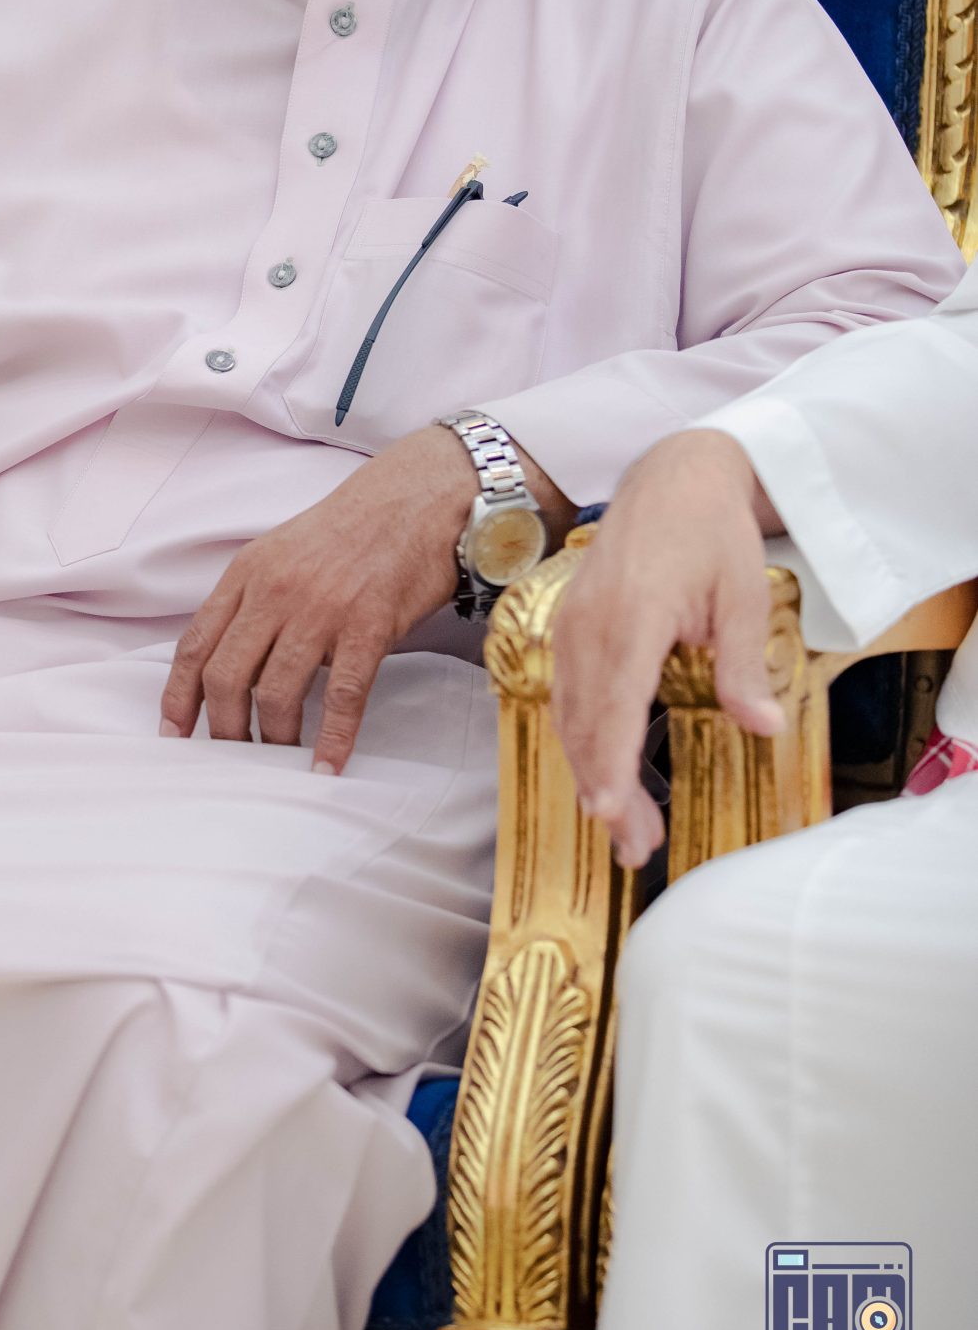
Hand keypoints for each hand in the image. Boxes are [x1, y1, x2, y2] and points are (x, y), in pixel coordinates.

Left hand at [160, 424, 569, 774]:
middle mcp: (275, 591)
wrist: (415, 499)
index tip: (173, 734)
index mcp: (247, 572)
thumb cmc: (351, 530)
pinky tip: (327, 766)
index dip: (179, 696)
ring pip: (276, 692)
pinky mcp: (367, 626)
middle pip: (226, 676)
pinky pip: (342, 695)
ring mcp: (320, 609)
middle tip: (231, 758)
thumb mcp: (282, 551)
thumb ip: (252, 598)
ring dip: (273, 738)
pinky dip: (332, 739)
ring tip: (277, 762)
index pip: (195, 644)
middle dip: (223, 728)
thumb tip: (229, 659)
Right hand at [551, 430, 784, 867]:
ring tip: (624, 827)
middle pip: (584, 721)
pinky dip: (581, 739)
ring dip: (590, 773)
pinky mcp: (568, 625)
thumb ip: (745, 666)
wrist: (671, 478)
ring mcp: (572, 622)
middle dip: (603, 790)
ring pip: (569, 714)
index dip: (608, 762)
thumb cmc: (711, 534)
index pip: (614, 702)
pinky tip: (601, 772)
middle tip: (634, 850)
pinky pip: (566, 693)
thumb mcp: (746, 596)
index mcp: (634, 614)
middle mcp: (590, 622)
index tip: (608, 813)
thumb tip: (763, 728)